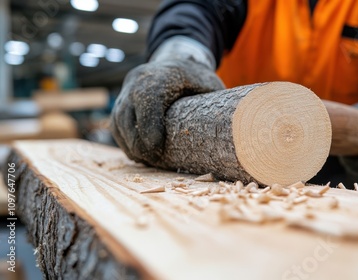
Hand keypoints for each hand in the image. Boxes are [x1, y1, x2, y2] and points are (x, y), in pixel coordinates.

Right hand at [110, 37, 223, 167]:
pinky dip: (125, 141)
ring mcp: (126, 89)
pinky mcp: (121, 100)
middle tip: (155, 161)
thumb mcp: (212, 86)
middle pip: (127, 115)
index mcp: (161, 75)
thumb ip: (218, 104)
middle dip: (139, 143)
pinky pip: (116, 124)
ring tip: (147, 161)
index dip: (149, 127)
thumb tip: (238, 133)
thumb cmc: (199, 78)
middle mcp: (138, 80)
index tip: (157, 150)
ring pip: (118, 122)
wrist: (178, 59)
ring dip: (130, 145)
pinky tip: (139, 154)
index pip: (147, 100)